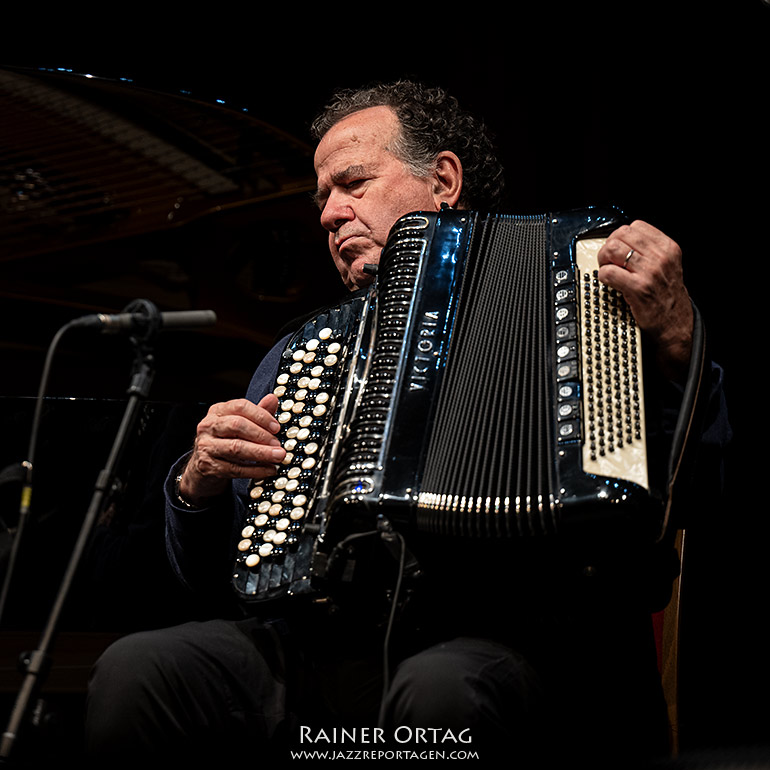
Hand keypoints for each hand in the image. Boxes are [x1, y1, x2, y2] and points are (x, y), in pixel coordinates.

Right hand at [178, 394, 284, 505]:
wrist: (203, 464)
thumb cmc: (226, 439)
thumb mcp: (240, 423)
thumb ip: (257, 412)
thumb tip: (272, 399)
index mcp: (218, 411)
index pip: (240, 406)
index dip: (261, 416)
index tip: (276, 427)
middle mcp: (208, 426)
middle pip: (237, 426)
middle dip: (261, 435)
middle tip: (278, 444)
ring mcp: (206, 447)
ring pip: (236, 448)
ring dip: (261, 453)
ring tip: (278, 456)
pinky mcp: (209, 466)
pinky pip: (236, 469)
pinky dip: (256, 470)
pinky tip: (269, 469)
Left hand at [597, 220, 692, 382]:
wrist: (675, 324)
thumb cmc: (666, 296)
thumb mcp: (666, 265)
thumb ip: (648, 251)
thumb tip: (620, 240)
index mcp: (668, 247)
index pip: (635, 226)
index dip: (620, 236)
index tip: (618, 248)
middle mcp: (661, 257)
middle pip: (621, 235)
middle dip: (608, 247)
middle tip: (608, 261)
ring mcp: (650, 272)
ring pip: (612, 250)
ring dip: (603, 260)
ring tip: (607, 271)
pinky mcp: (638, 288)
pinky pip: (608, 272)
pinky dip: (602, 277)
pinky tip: (609, 283)